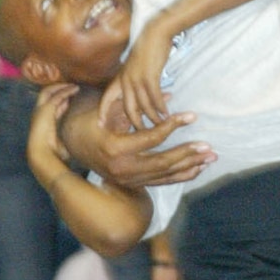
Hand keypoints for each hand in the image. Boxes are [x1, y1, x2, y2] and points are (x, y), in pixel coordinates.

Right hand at [29, 82, 77, 169]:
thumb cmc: (50, 153)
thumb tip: (71, 153)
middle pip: (45, 96)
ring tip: (73, 86)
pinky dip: (66, 91)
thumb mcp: (59, 146)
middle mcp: (38, 114)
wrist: (41, 153)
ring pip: (49, 92)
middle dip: (57, 90)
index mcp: (41, 122)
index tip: (68, 101)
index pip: (49, 108)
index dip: (59, 103)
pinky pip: (57, 95)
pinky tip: (75, 89)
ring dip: (61, 87)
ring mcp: (40, 110)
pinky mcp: (46, 108)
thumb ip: (64, 144)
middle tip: (70, 87)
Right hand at [70, 103, 213, 188]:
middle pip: (163, 162)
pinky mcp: (133, 184)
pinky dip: (180, 176)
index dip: (173, 125)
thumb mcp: (107, 111)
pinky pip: (160, 182)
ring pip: (164, 175)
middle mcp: (123, 168)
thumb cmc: (87, 124)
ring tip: (209, 159)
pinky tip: (196, 170)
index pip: (151, 138)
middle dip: (188, 154)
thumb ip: (139, 104)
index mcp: (115, 148)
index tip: (191, 116)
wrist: (70, 149)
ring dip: (189, 167)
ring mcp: (128, 179)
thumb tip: (170, 95)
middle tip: (209, 147)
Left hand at [113, 22, 174, 130]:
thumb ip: (132, 77)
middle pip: (127, 108)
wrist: (155, 32)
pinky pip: (155, 98)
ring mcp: (137, 79)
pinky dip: (161, 108)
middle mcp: (125, 80)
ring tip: (161, 124)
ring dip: (153, 117)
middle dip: (135, 122)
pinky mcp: (150, 77)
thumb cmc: (147, 47)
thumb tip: (136, 91)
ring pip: (143, 106)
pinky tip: (167, 114)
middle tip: (141, 133)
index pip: (107, 98)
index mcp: (120, 77)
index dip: (103, 112)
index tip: (100, 125)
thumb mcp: (134, 64)